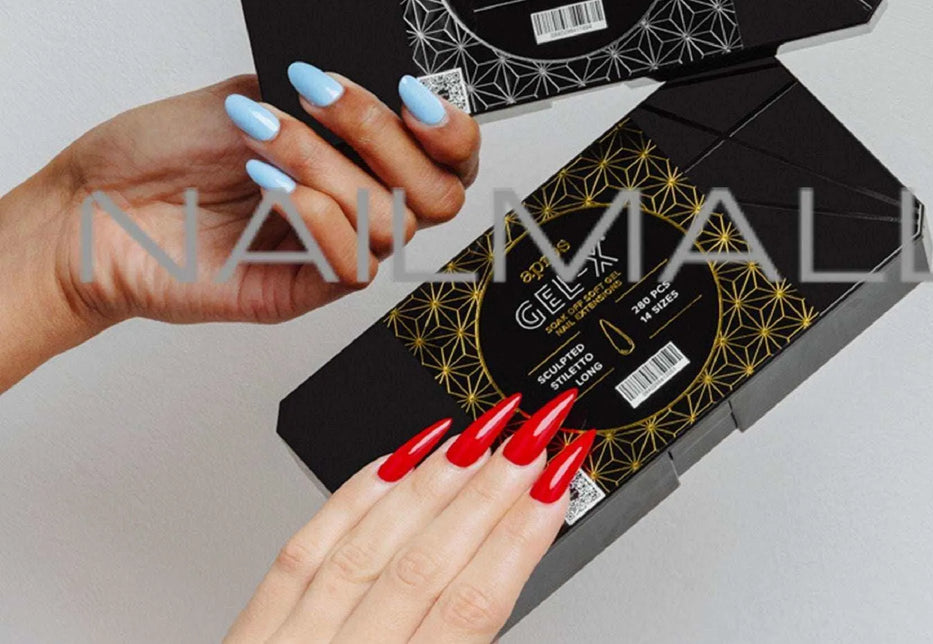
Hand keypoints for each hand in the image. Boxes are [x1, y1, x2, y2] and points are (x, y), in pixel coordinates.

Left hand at [0, 64, 479, 388]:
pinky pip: (355, 263)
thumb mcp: (253, 91)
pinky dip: (317, 214)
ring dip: (330, 165)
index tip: (412, 94)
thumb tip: (380, 75)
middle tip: (325, 98)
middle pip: (440, 192)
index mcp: (355, 154)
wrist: (94, 207)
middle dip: (385, 135)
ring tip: (265, 137)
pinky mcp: (306, 288)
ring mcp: (333, 247)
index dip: (450, 128)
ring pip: (394, 221)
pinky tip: (268, 185)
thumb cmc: (162, 152)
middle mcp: (354, 201)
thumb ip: (324, 88)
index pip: (447, 155)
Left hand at [227, 390, 593, 643]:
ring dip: (435, 480)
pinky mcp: (249, 634)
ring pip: (371, 544)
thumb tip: (504, 591)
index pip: (471, 609)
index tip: (559, 483)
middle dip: (492, 489)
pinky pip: (307, 547)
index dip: (522, 537)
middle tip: (537, 433)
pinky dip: (355, 496)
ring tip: (483, 432)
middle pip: (427, 564)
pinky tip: (393, 459)